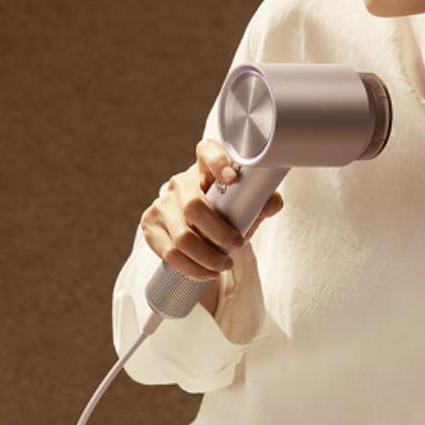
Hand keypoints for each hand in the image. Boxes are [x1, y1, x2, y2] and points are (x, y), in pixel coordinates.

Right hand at [139, 139, 283, 281]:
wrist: (196, 226)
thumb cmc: (226, 210)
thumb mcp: (244, 205)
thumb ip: (261, 202)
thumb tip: (273, 202)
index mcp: (205, 167)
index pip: (207, 152)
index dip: (217, 162)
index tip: (232, 178)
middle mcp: (180, 182)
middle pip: (194, 206)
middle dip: (219, 232)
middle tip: (238, 245)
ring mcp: (162, 203)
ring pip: (182, 236)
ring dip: (207, 257)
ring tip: (225, 266)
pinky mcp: (150, 224)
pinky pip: (169, 252)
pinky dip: (191, 267)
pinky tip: (207, 272)